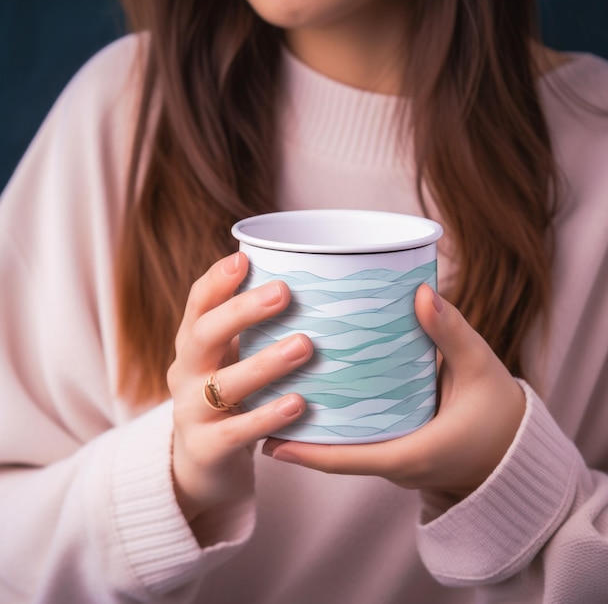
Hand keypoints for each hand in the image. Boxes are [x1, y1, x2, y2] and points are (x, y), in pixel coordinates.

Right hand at [167, 252, 312, 541]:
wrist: (202, 463)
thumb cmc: (230, 396)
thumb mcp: (231, 359)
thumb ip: (253, 329)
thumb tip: (308, 283)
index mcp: (192, 345)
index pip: (197, 305)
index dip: (216, 281)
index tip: (244, 259)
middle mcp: (184, 373)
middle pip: (202, 335)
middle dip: (241, 312)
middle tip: (284, 292)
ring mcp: (190, 412)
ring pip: (223, 384)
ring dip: (264, 363)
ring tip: (303, 346)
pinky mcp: (205, 448)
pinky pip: (236, 432)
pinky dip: (267, 416)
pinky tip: (298, 403)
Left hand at [262, 284, 525, 499]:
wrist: (515, 447)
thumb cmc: (501, 413)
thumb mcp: (480, 369)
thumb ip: (452, 332)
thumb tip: (421, 292)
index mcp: (411, 454)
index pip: (347, 460)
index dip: (305, 454)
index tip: (267, 441)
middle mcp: (395, 464)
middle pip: (334, 455)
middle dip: (298, 437)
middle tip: (262, 403)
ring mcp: (394, 459)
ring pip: (343, 449)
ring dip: (312, 430)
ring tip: (277, 396)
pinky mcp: (398, 448)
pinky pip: (358, 442)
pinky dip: (335, 425)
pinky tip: (319, 395)